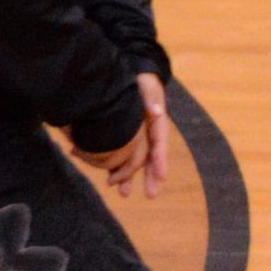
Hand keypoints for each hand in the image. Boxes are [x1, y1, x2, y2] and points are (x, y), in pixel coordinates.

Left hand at [72, 74, 174, 198]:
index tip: (161, 176)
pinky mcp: (124, 138)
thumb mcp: (147, 86)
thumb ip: (151, 98)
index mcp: (157, 124)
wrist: (130, 76)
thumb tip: (157, 110)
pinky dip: (115, 168)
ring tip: (124, 194)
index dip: (161, 161)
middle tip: (151, 195)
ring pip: (135, 161)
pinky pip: (120, 156)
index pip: (160, 145)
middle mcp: (149, 134)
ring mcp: (137, 138)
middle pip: (151, 158)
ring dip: (130, 177)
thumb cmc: (141, 81)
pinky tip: (108, 181)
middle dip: (151, 177)